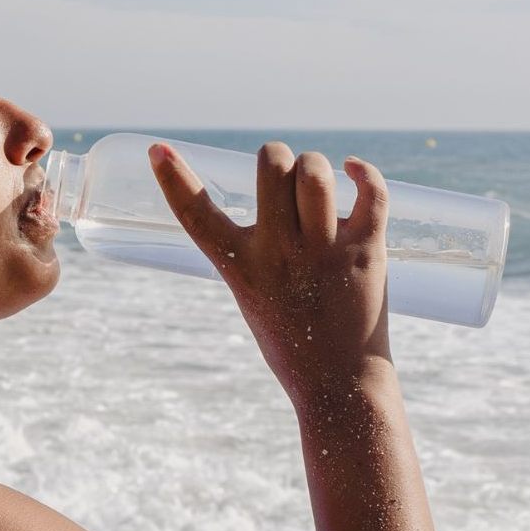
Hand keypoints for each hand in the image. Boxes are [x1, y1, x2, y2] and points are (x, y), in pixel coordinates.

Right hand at [149, 141, 393, 409]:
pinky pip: (371, 192)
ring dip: (315, 166)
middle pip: (272, 165)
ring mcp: (323, 251)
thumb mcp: (252, 294)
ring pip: (316, 171)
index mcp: (241, 268)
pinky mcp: (365, 251)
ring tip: (317, 185)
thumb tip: (279, 183)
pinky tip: (353, 171)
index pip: (196, 215)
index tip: (158, 148)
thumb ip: (254, 248)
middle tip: (282, 180)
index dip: (172, 179)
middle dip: (276, 158)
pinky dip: (363, 172)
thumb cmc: (291, 339)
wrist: (337, 382)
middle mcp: (279, 254)